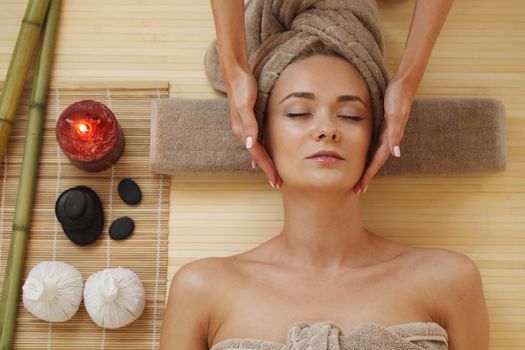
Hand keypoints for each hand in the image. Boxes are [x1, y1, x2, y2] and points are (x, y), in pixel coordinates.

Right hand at [225, 68, 282, 187]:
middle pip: (256, 157)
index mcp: (242, 131)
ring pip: (256, 151)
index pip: (256, 155)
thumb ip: (248, 124)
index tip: (275, 180)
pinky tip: (262, 157)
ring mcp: (244, 128)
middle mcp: (242, 132)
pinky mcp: (248, 122)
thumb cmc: (242, 87)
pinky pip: (256, 142)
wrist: (235, 74)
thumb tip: (250, 144)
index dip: (267, 168)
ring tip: (273, 175)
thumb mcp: (245, 104)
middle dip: (267, 170)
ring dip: (265, 163)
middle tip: (277, 184)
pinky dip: (261, 152)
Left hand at [353, 78, 413, 194]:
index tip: (361, 187)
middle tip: (357, 190)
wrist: (403, 84)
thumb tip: (396, 154)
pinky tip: (362, 157)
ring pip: (374, 155)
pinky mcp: (383, 127)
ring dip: (367, 167)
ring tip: (359, 179)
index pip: (377, 161)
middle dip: (367, 176)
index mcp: (390, 137)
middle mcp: (388, 138)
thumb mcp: (396, 114)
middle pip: (375, 162)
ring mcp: (386, 133)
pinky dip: (368, 155)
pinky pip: (373, 145)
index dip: (369, 175)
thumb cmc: (398, 97)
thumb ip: (395, 133)